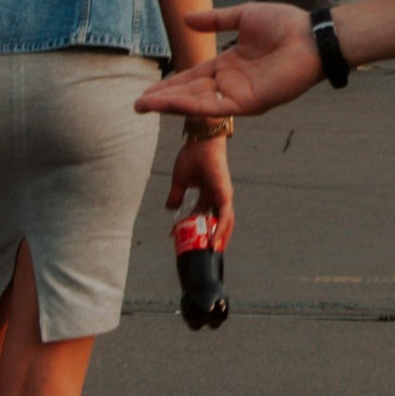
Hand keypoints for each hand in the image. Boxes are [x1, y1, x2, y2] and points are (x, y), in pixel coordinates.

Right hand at [137, 2, 320, 123]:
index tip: (147, 90)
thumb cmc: (286, 25)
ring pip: (198, 103)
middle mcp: (231, 83)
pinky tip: (171, 104)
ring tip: (144, 106)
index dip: (171, 83)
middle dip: (163, 99)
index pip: (193, 76)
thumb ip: (215, 20)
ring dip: (171, 105)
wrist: (312, 35)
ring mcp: (239, 95)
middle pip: (190, 93)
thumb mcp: (243, 17)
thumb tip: (186, 18)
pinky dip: (191, 105)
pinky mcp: (250, 103)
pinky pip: (215, 107)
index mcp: (230, 64)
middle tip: (137, 104)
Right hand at [166, 128, 236, 248]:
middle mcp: (218, 197)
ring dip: (218, 239)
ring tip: (211, 254)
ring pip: (224, 223)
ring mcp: (223, 196)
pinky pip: (224, 216)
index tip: (184, 241)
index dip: (194, 229)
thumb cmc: (193, 156)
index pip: (203, 218)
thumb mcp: (180, 181)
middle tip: (204, 254)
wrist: (201, 141)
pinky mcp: (224, 194)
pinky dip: (220, 229)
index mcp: (209, 195)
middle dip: (212, 238)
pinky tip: (214, 241)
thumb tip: (169, 208)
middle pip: (219, 223)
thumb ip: (176, 195)